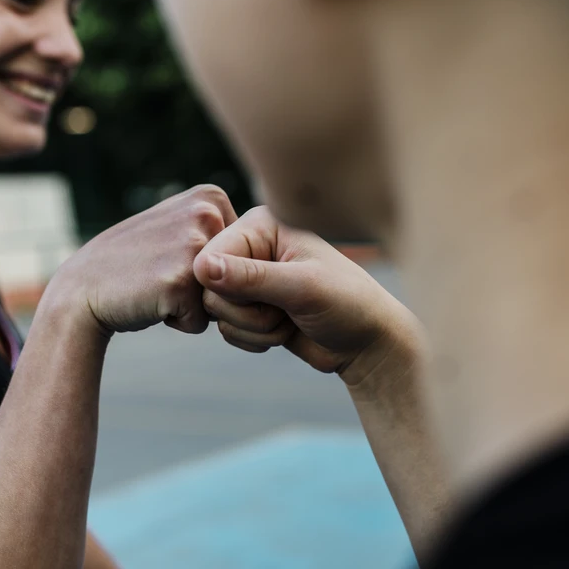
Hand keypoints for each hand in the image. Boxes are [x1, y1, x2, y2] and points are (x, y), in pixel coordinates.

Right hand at [48, 185, 236, 336]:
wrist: (82, 289)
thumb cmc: (133, 265)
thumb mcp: (177, 225)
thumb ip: (215, 225)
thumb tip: (265, 239)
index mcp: (210, 196)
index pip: (244, 253)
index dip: (210, 268)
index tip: (172, 255)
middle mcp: (206, 213)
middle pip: (238, 275)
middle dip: (205, 287)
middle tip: (162, 272)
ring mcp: (195, 246)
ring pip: (222, 299)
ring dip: (193, 304)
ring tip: (158, 286)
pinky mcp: (183, 282)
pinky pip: (202, 321)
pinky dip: (179, 321)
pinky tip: (151, 301)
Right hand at [194, 206, 423, 391]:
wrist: (367, 342)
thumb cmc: (347, 304)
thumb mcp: (302, 287)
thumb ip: (251, 277)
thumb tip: (201, 267)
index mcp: (261, 226)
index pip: (209, 258)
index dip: (228, 289)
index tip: (267, 298)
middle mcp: (251, 248)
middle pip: (209, 290)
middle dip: (248, 313)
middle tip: (283, 311)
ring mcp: (250, 279)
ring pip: (218, 314)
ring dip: (254, 329)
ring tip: (289, 320)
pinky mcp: (251, 307)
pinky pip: (227, 329)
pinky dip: (254, 339)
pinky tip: (283, 330)